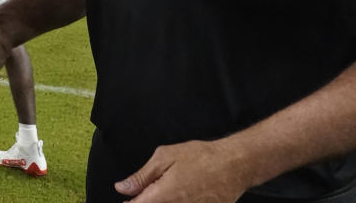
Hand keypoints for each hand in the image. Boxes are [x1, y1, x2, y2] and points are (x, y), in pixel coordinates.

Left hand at [114, 140, 248, 202]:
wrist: (233, 165)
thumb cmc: (201, 158)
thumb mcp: (165, 157)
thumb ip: (141, 176)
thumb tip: (122, 188)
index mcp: (162, 196)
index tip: (129, 199)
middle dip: (146, 201)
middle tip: (153, 191)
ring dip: (163, 202)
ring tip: (172, 191)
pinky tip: (183, 195)